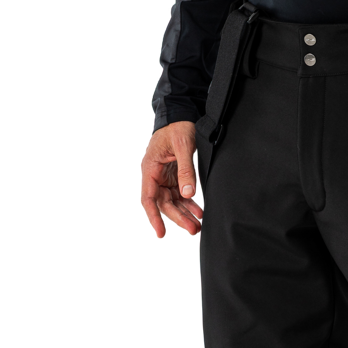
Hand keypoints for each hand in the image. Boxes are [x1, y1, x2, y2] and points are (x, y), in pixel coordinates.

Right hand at [140, 120, 203, 241]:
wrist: (181, 115)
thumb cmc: (177, 127)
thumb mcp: (183, 146)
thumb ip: (185, 170)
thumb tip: (188, 193)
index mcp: (150, 169)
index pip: (149, 198)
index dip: (154, 217)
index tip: (161, 232)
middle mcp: (155, 176)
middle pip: (164, 203)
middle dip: (178, 217)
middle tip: (193, 229)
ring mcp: (165, 177)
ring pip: (173, 200)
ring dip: (185, 212)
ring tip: (199, 223)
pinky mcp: (175, 175)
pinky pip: (181, 193)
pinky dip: (189, 201)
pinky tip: (199, 210)